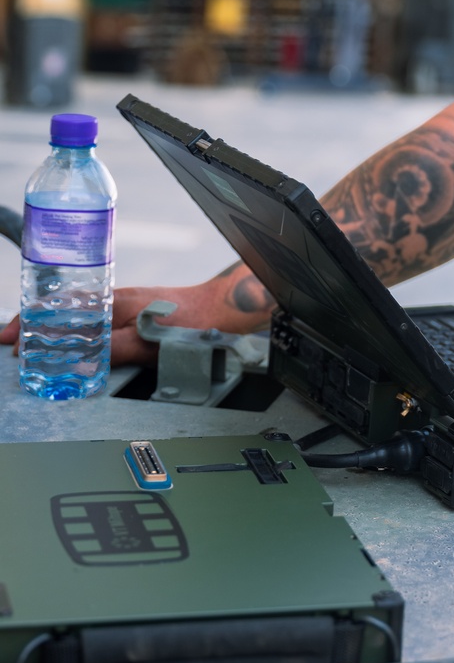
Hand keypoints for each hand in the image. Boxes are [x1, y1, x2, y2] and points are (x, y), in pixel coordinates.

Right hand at [1, 265, 272, 366]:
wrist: (224, 309)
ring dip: (52, 328)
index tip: (10, 340)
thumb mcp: (148, 341)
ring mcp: (124, 304)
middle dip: (33, 326)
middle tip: (10, 344)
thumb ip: (113, 351)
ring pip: (77, 314)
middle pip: (62, 310)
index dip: (30, 325)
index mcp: (113, 302)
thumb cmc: (192, 322)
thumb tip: (79, 362)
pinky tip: (73, 342)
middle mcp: (115, 299)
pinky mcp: (135, 312)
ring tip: (31, 345)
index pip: (59, 310)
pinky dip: (75, 329)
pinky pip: (94, 318)